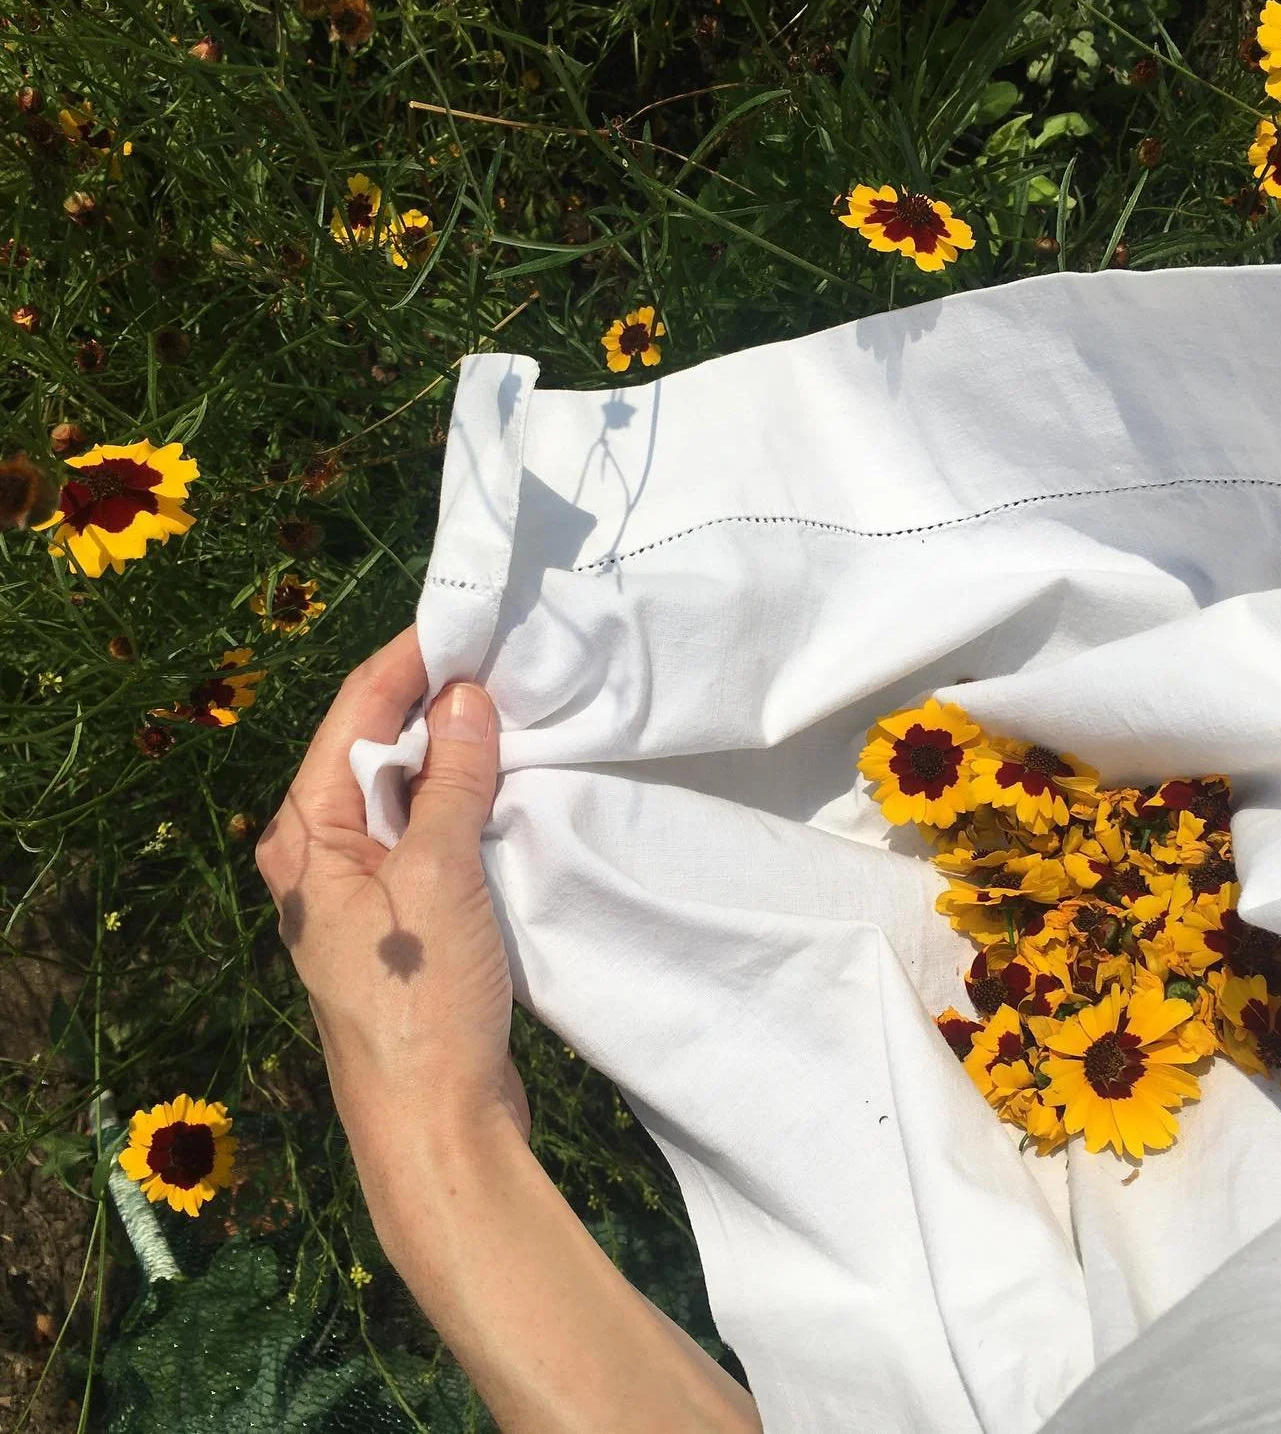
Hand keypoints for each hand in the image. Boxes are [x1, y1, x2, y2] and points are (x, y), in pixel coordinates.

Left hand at [256, 626, 527, 1148]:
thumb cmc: (422, 1000)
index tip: (466, 616)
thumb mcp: (437, 876)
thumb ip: (450, 782)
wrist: (434, 1123)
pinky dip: (463, 801)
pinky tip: (507, 782)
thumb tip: (465, 694)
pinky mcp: (402, 919)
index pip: (354, 717)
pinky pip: (428, 834)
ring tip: (514, 702)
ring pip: (406, 792)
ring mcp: (361, 890)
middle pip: (374, 749)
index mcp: (305, 836)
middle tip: (502, 654)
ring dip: (454, 751)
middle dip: (433, 700)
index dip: (408, 661)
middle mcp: (320, 854)